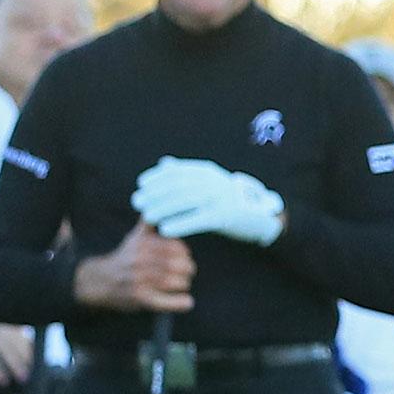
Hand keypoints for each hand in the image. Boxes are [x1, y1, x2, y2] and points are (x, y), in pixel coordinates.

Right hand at [73, 219, 195, 312]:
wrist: (99, 281)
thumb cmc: (125, 256)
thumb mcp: (136, 236)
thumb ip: (151, 222)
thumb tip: (161, 201)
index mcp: (142, 245)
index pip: (173, 247)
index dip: (184, 253)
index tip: (186, 256)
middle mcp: (140, 261)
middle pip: (174, 265)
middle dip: (187, 268)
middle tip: (189, 271)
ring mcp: (138, 281)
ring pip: (171, 282)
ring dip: (183, 283)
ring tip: (184, 283)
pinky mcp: (138, 298)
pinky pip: (161, 301)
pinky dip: (177, 303)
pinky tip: (188, 302)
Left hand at [132, 156, 284, 245]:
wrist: (256, 214)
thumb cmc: (224, 198)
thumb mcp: (208, 182)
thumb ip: (186, 173)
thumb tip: (163, 163)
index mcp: (207, 172)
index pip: (178, 170)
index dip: (158, 176)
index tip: (142, 184)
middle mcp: (213, 181)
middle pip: (179, 185)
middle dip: (156, 193)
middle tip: (137, 202)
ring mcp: (220, 198)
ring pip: (186, 201)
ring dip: (163, 208)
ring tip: (147, 217)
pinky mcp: (224, 216)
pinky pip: (199, 219)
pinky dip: (180, 224)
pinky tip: (165, 230)